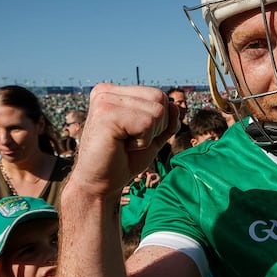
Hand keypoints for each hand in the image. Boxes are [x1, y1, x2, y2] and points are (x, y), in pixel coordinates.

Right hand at [69, 83, 179, 197]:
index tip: (133, 135)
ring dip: (148, 136)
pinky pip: (147, 123)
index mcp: (113, 92)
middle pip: (160, 98)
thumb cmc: (124, 160)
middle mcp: (106, 92)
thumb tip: (176, 106)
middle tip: (130, 141)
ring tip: (125, 143)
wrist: (100, 184)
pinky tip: (122, 146)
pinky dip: (142, 142)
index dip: (158, 121)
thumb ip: (166, 121)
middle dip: (155, 127)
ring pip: (157, 111)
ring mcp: (104, 101)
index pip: (158, 95)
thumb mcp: (152, 138)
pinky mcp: (105, 114)